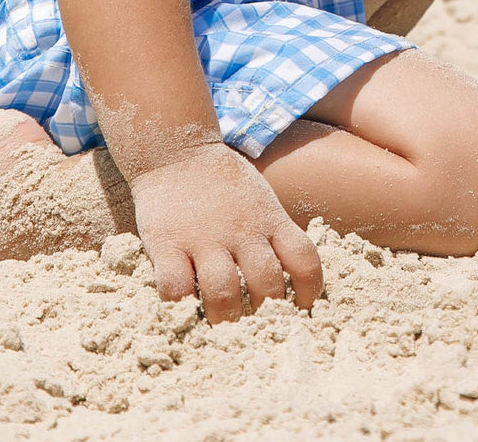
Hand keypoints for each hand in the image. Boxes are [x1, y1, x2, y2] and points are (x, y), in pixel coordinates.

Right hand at [130, 142, 322, 323]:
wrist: (177, 149)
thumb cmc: (222, 181)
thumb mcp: (260, 198)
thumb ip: (272, 233)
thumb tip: (291, 278)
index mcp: (269, 219)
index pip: (304, 260)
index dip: (310, 292)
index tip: (303, 309)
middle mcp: (241, 230)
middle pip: (267, 284)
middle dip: (266, 314)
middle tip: (258, 327)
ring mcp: (204, 237)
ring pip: (223, 293)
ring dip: (225, 317)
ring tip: (223, 325)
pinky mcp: (168, 243)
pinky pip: (175, 287)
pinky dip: (179, 307)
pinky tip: (183, 309)